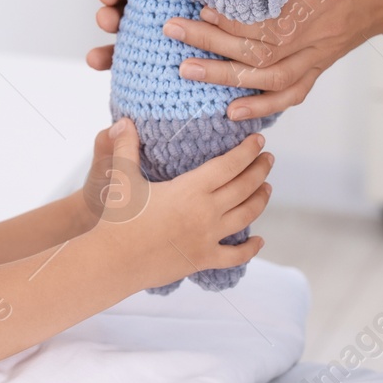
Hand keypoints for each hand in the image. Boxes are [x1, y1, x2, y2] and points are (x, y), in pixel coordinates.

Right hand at [86, 119, 271, 289]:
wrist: (114, 261)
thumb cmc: (118, 218)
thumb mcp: (123, 179)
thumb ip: (126, 147)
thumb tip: (124, 121)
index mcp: (190, 189)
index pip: (229, 165)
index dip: (247, 151)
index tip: (259, 139)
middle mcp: (206, 212)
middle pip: (244, 187)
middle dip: (260, 170)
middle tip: (267, 158)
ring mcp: (207, 238)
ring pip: (246, 216)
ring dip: (260, 200)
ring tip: (267, 188)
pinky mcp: (203, 260)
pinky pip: (236, 256)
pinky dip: (251, 248)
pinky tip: (260, 241)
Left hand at [165, 0, 382, 120]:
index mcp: (316, 3)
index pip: (266, 22)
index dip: (231, 20)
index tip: (201, 7)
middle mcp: (317, 37)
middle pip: (259, 53)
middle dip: (212, 45)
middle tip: (172, 31)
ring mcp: (319, 56)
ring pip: (271, 79)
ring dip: (226, 78)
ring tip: (187, 70)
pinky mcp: (320, 66)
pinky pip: (293, 93)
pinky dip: (264, 106)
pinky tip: (233, 112)